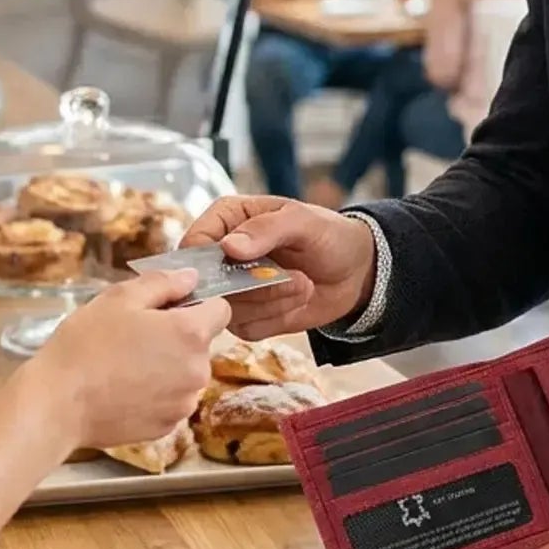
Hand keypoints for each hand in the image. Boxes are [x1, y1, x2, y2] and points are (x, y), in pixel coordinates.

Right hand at [35, 270, 228, 450]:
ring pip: (186, 373)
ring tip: (125, 365)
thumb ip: (163, 283)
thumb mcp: (120, 298)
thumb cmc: (85, 346)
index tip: (168, 308)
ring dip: (167, 366)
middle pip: (202, 343)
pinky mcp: (167, 426)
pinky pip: (171, 400)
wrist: (57, 405)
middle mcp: (198, 371)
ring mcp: (183, 403)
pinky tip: (123, 389)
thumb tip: (191, 278)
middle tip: (135, 336)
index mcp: (191, 334)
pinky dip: (155, 394)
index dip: (197, 304)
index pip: (221, 309)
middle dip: (177, 336)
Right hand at [182, 197, 375, 340]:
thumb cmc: (329, 235)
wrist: (355, 271)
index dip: (208, 262)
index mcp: (226, 219)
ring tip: (302, 284)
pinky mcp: (246, 318)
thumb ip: (267, 229)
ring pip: (227, 309)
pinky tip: (296, 301)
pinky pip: (246, 329)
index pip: (193, 244)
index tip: (241, 269)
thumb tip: (228, 247)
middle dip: (251, 286)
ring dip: (270, 301)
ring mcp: (231, 290)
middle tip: (291, 277)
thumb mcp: (303, 222)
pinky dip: (275, 318)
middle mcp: (221, 256)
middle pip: (206, 283)